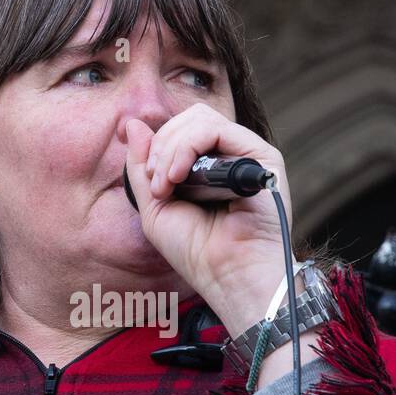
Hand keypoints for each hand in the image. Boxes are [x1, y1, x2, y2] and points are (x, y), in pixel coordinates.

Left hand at [124, 104, 294, 338]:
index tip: (151, 183)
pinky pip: (218, 129)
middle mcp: (229, 156)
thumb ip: (142, 166)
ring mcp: (247, 155)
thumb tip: (132, 123)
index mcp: (208, 165)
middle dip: (162, 146)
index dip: (157, 146)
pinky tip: (178, 176)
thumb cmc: (195, 250)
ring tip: (167, 184)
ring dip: (172, 147)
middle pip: (189, 119)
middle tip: (157, 184)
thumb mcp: (155, 205)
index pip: (179, 130)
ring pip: (201, 119)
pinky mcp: (263, 157)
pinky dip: (188, 146)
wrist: (226, 275)